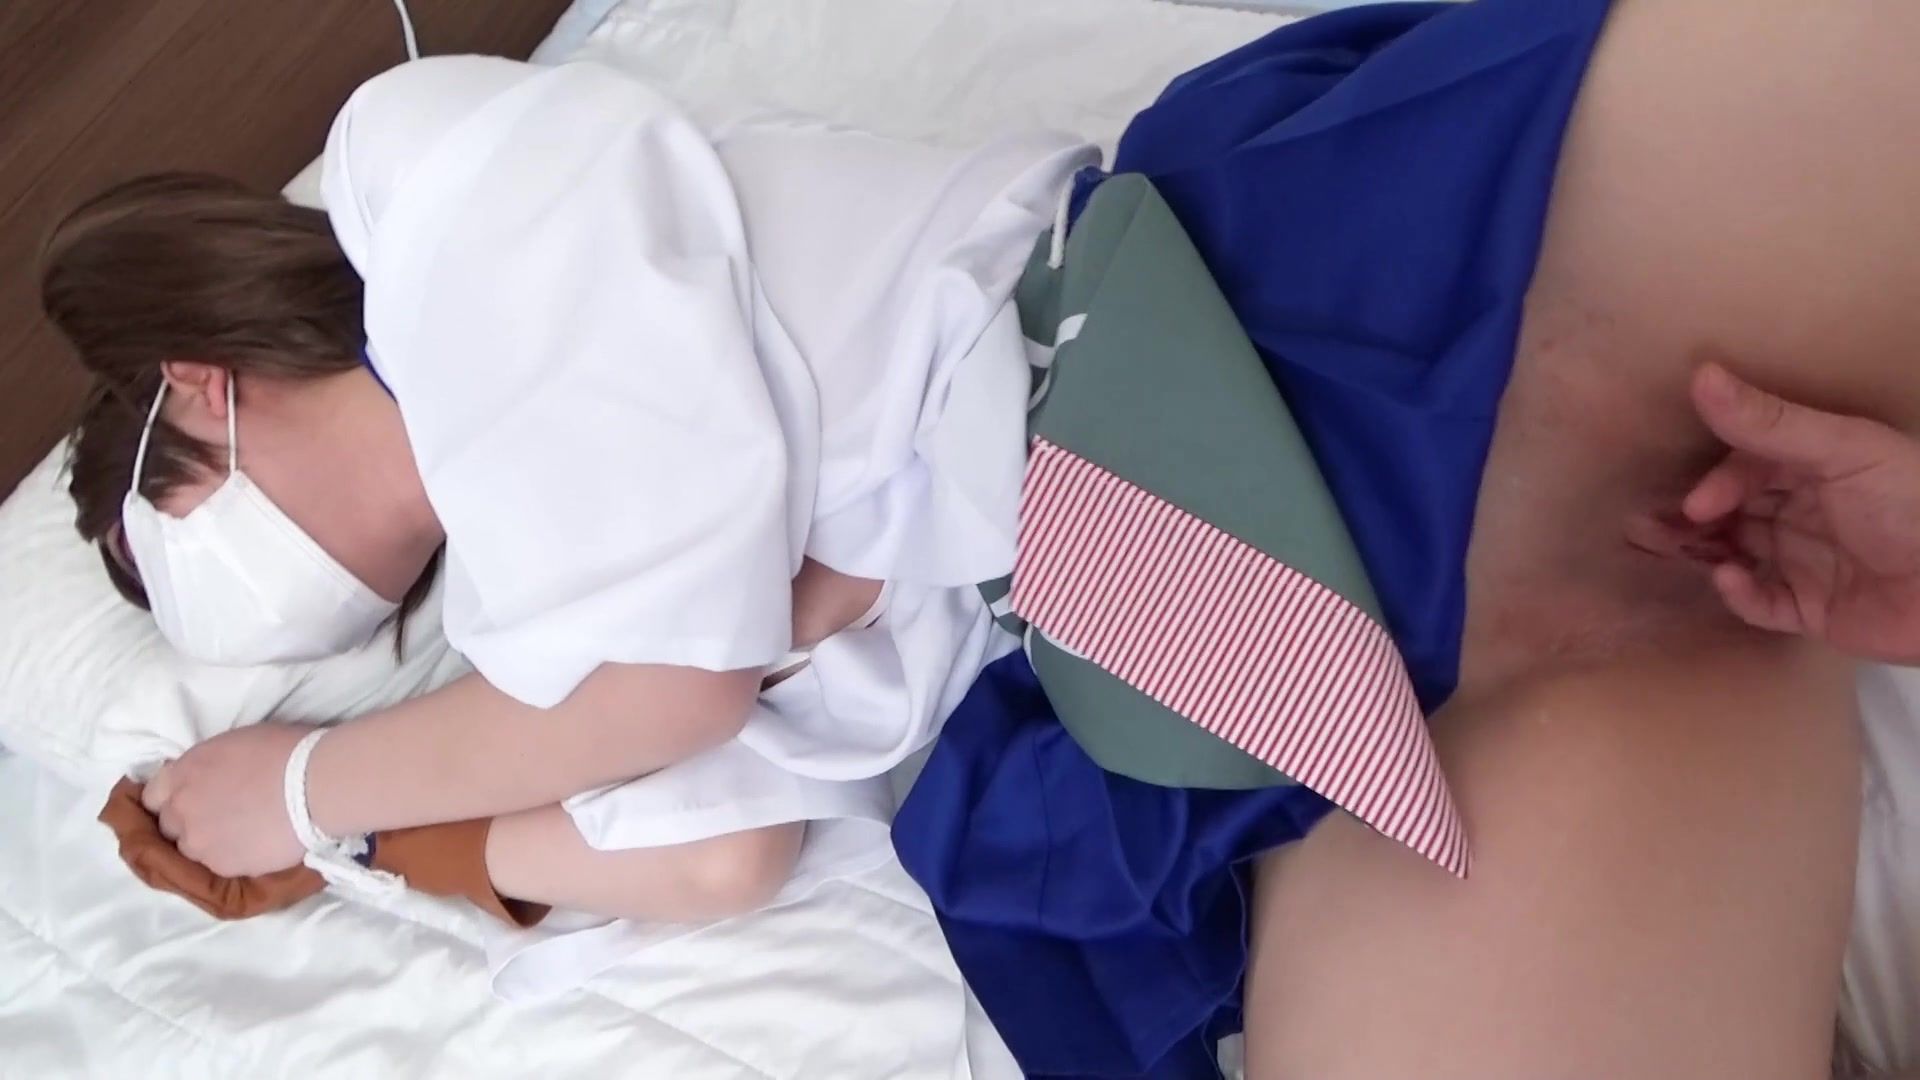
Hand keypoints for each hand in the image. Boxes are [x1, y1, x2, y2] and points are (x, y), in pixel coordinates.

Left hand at [142, 723, 312, 877]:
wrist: (316, 785)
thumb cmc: (285, 751)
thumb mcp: (234, 744)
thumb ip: (207, 766)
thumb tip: (207, 780)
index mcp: (182, 772)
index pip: (152, 795)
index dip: (172, 798)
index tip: (191, 799)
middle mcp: (180, 808)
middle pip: (168, 825)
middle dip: (188, 821)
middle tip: (221, 817)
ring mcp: (198, 841)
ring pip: (191, 849)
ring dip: (209, 842)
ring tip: (242, 835)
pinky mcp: (221, 866)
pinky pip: (217, 864)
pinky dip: (233, 856)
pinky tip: (257, 845)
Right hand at [1682, 362, 1919, 663]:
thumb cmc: (1909, 506)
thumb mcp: (1841, 452)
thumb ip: (1769, 423)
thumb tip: (1700, 374)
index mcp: (1818, 468)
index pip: (1750, 467)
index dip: (1719, 482)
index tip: (1696, 504)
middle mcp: (1808, 512)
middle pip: (1735, 510)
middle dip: (1692, 518)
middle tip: (1649, 528)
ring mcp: (1807, 562)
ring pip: (1738, 553)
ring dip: (1703, 552)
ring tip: (1671, 554)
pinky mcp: (1811, 611)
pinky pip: (1762, 604)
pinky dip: (1740, 594)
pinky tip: (1730, 581)